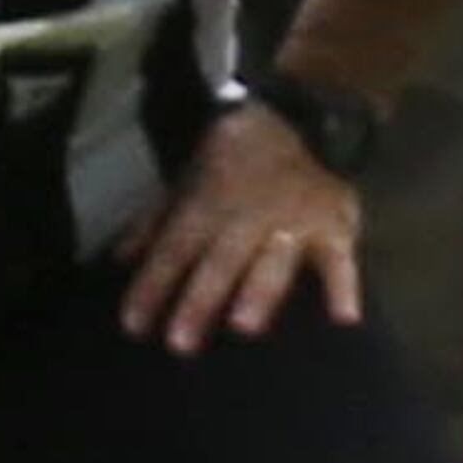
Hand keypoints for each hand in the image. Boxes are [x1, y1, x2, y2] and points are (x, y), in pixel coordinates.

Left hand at [117, 107, 363, 352]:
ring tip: (244, 326)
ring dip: (258, 292)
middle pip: (219, 262)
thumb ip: (153, 224)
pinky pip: (341, 258)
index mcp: (205, 207)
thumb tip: (118, 261)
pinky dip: (345, 286)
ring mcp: (292, 221)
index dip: (153, 286)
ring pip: (273, 259)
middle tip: (180, 344)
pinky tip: (345, 318)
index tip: (133, 327)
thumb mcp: (184, 186)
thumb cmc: (228, 168)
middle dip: (199, 300)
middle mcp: (246, 216)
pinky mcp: (334, 225)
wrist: (290, 119)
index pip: (173, 250)